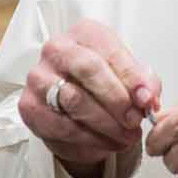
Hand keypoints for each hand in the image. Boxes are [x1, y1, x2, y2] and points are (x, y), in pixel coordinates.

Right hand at [21, 19, 161, 177]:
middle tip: (134, 121)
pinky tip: (105, 144)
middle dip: (116, 101)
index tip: (147, 100)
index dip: (131, 78)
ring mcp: (39, 78)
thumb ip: (143, 83)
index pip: (109, 52)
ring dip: (105, 125)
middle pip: (89, 71)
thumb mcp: (129, 75)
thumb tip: (147, 99)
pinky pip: (61, 127)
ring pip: (74, 102)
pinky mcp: (29, 107)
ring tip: (125, 137)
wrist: (75, 100)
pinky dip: (88, 140)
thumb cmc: (104, 81)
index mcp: (85, 33)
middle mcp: (57, 50)